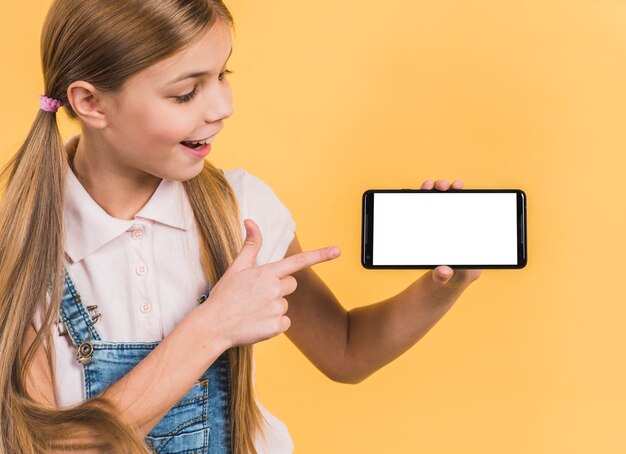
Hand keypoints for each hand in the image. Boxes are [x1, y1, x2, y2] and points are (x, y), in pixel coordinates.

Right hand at [203, 219, 340, 348]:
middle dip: (279, 288)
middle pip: (291, 284)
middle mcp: (274, 289)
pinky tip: (257, 323)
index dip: (320, 255)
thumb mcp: (236, 268)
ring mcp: (276, 309)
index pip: (298, 262)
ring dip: (273, 307)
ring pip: (285, 304)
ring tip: (253, 310)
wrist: (213, 325)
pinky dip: (273, 324)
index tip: (337, 251)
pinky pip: (284, 322)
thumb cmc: (224, 295)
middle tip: (257, 295)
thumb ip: (250, 245)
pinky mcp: (277, 327)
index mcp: (267, 273)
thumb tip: (250, 221)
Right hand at [420, 179, 482, 288]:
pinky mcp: (436, 226)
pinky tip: (420, 193)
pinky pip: (432, 209)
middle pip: (459, 204)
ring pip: (445, 203)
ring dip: (438, 191)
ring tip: (429, 185)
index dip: (464, 199)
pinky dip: (426, 199)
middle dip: (452, 190)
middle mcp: (461, 226)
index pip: (469, 214)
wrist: (446, 280)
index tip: (458, 188)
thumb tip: (441, 271)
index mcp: (469, 237)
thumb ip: (445, 276)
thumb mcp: (449, 279)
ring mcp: (448, 225)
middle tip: (442, 185)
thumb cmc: (452, 278)